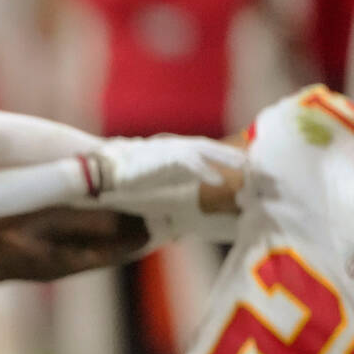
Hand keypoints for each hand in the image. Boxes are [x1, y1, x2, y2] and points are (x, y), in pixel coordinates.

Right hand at [88, 136, 246, 194]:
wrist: (103, 170)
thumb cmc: (122, 177)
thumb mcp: (149, 179)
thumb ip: (166, 184)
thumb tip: (178, 207)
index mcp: (170, 150)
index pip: (200, 149)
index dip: (219, 154)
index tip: (237, 162)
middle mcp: (172, 146)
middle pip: (207, 146)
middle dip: (229, 153)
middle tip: (250, 161)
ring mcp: (168, 150)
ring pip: (204, 150)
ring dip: (224, 159)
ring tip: (243, 167)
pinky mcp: (163, 159)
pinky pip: (190, 163)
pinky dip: (205, 170)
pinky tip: (217, 180)